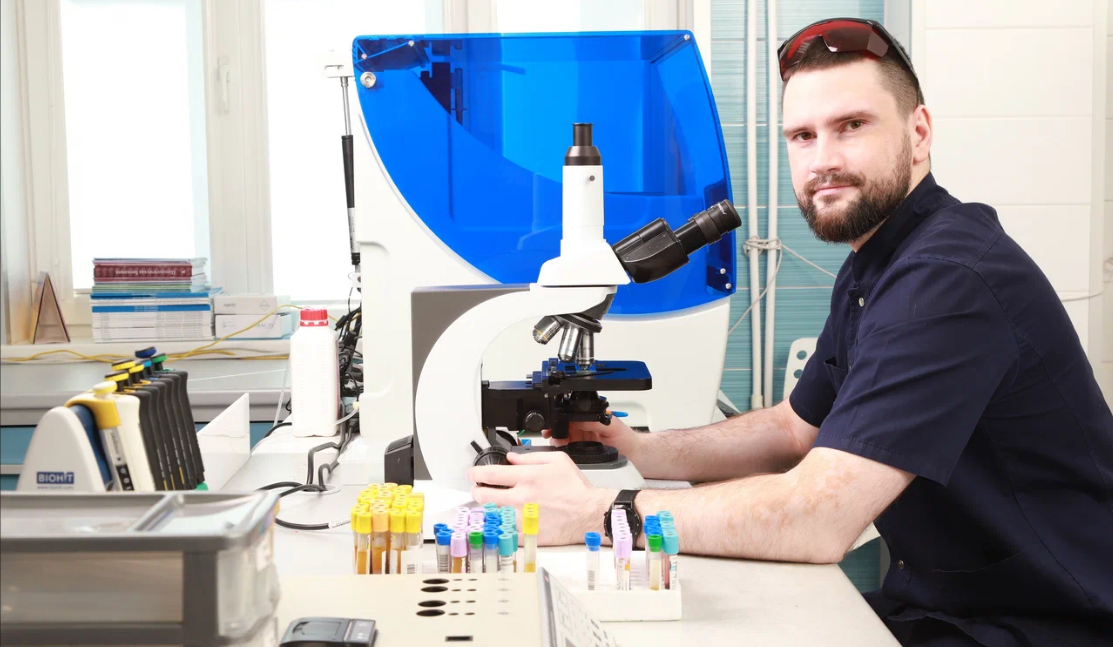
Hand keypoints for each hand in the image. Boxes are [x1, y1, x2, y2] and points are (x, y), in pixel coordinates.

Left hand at [468, 451, 613, 546]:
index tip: (472, 474)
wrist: (589, 513)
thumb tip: (512, 458)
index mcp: (528, 478)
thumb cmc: (576, 488)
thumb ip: (531, 457)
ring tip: (489, 504)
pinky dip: (498, 526)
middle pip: (484, 495)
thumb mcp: (557, 460)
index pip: (491, 475)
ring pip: (491, 514)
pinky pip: (505, 532)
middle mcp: (522, 497)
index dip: (476, 474)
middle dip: (477, 491)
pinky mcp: (528, 534)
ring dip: (486, 508)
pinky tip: (500, 522)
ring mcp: (523, 518)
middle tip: (478, 490)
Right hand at [544, 412, 641, 464]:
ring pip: (561, 440)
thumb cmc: (628, 440)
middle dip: (555, 430)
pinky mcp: (581, 454)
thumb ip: (595, 421)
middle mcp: (583, 429)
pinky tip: (563, 452)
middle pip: (562, 427)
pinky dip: (562, 452)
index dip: (560, 419)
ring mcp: (581, 442)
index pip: (570, 415)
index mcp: (589, 418)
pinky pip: (567, 452)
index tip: (555, 424)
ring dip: (557, 441)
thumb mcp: (612, 426)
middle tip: (553, 435)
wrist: (636, 457)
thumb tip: (579, 419)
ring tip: (559, 443)